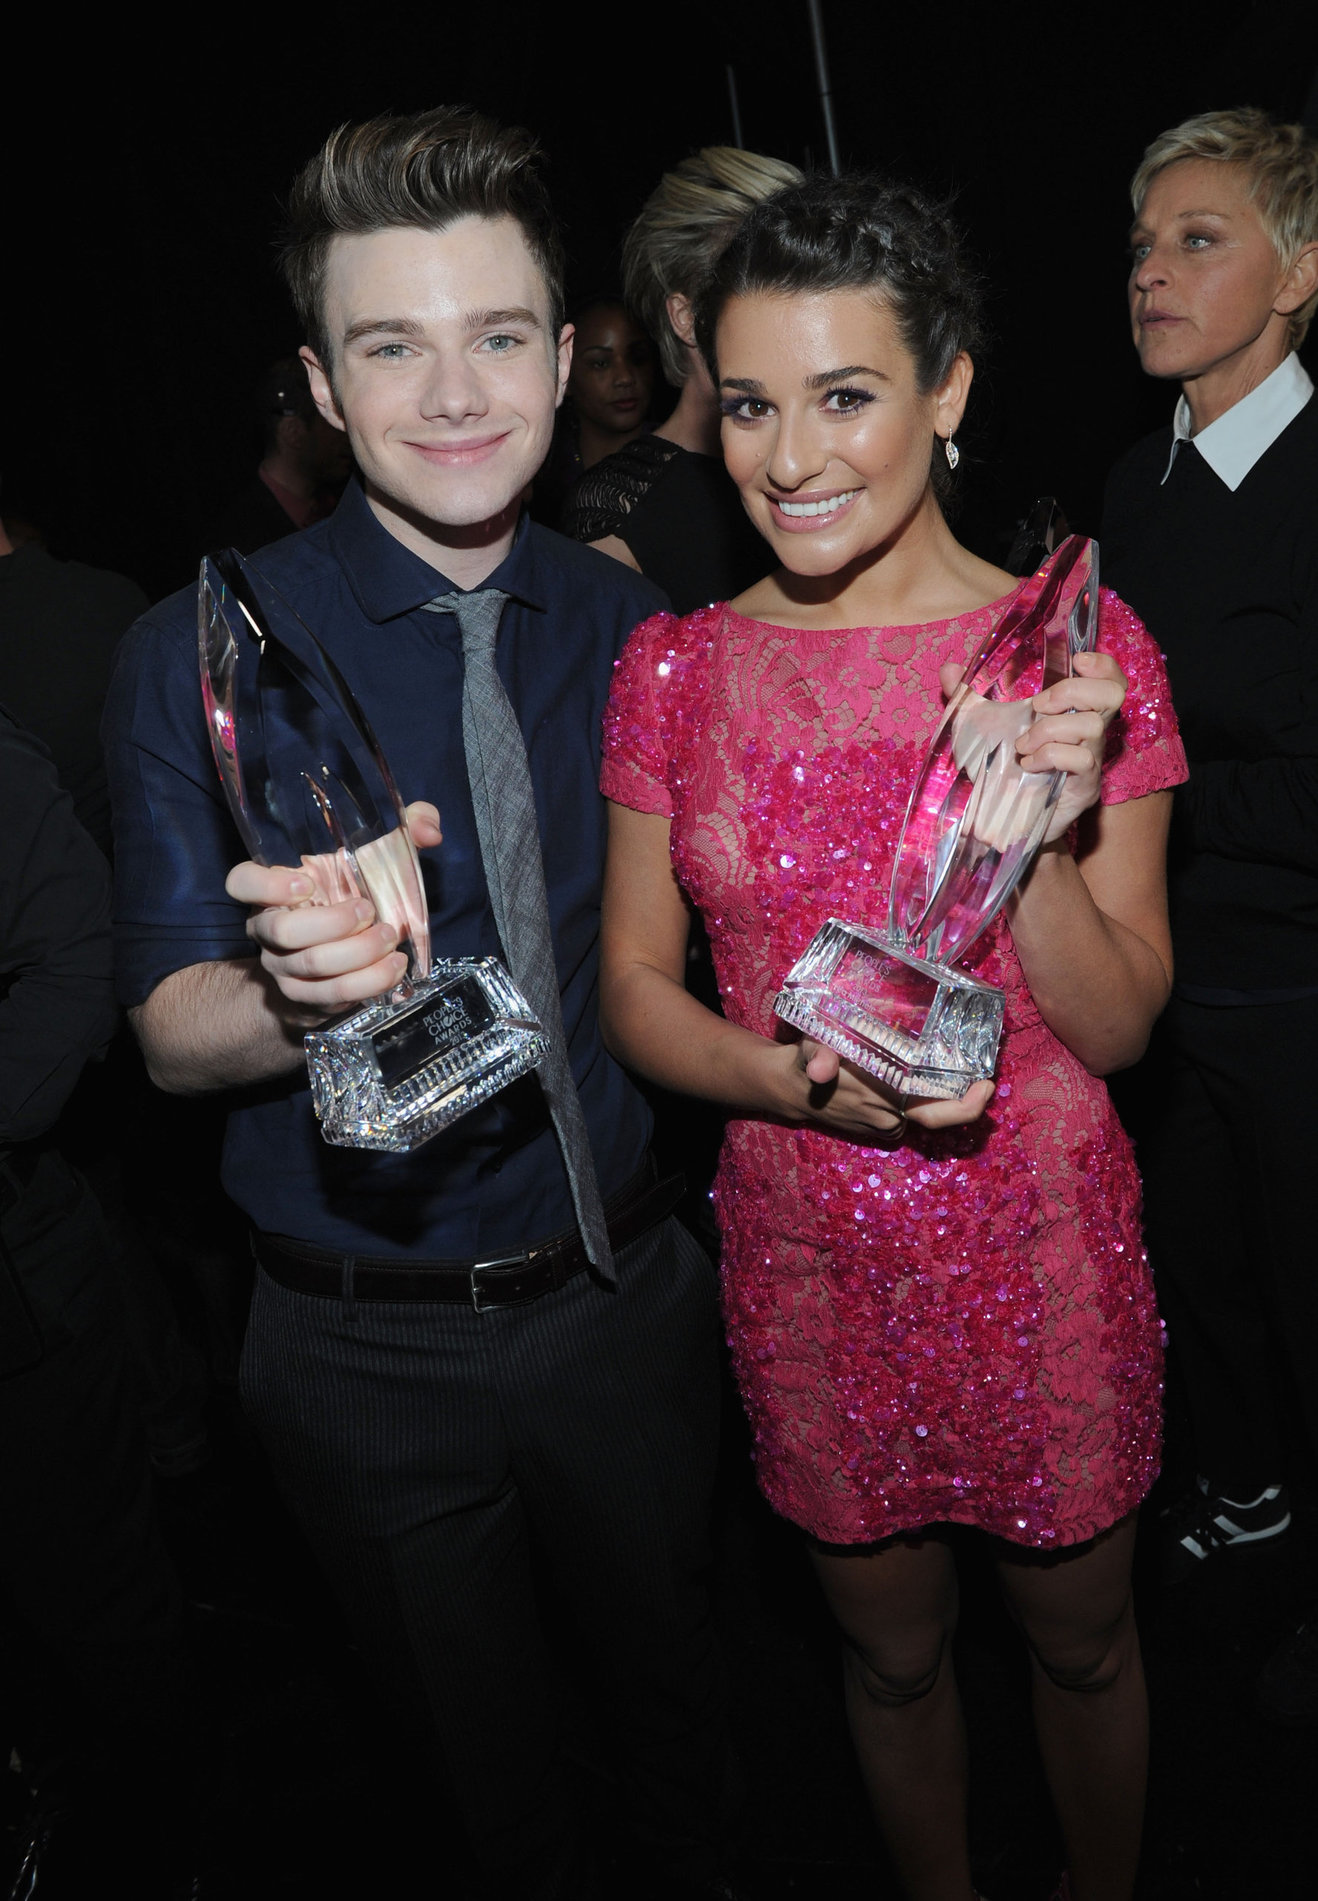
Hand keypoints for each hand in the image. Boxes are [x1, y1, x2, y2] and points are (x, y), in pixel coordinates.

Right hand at [224, 801, 440, 1019]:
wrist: (339, 958)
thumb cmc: (350, 896)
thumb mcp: (370, 859)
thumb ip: (401, 832)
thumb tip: (429, 830)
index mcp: (273, 889)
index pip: (242, 882)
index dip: (266, 884)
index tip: (308, 883)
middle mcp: (269, 928)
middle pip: (282, 931)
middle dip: (332, 924)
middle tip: (369, 912)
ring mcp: (283, 965)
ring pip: (310, 965)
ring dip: (357, 954)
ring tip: (391, 940)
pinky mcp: (304, 995)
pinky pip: (331, 994)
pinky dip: (367, 982)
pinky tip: (393, 968)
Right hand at [786, 1037, 993, 1142]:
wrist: (792, 1089)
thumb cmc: (806, 1061)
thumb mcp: (811, 1050)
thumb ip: (818, 1058)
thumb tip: (819, 1070)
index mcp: (884, 1098)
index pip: (938, 1113)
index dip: (968, 1105)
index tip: (988, 1085)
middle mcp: (890, 1116)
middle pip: (941, 1113)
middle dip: (967, 1098)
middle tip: (986, 1079)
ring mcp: (887, 1124)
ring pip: (927, 1111)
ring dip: (941, 1093)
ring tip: (953, 1065)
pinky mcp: (883, 1125)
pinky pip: (913, 1113)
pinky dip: (923, 1097)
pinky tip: (924, 1077)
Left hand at [938, 652, 1124, 846]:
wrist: (1000, 820)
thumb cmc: (997, 768)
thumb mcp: (977, 727)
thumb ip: (965, 695)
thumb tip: (949, 668)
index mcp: (1071, 711)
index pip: (1109, 679)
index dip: (1102, 665)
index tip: (1076, 662)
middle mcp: (1089, 732)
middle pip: (1112, 694)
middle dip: (1072, 691)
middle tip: (1037, 706)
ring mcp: (1091, 758)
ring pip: (1091, 726)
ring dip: (1049, 729)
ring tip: (1021, 746)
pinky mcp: (1085, 784)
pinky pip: (1080, 758)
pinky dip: (1050, 755)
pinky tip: (1028, 765)